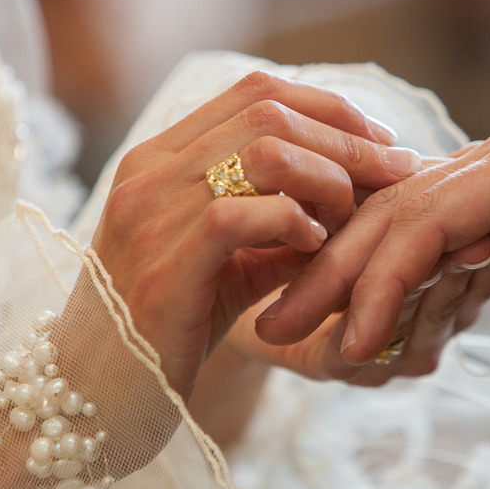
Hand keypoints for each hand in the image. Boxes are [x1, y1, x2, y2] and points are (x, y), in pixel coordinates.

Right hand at [90, 71, 417, 400]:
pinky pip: (243, 216)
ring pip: (262, 153)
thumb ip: (279, 224)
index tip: (379, 142)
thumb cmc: (169, 328)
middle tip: (396, 173)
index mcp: (160, 157)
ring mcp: (150, 216)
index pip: (255, 90)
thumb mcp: (229, 263)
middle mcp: (149, 172)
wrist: (93, 397)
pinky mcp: (165, 268)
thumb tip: (353, 196)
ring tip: (348, 215)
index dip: (328, 107)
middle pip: (268, 111)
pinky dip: (295, 222)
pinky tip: (315, 246)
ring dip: (328, 178)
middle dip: (348, 139)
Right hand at [256, 120, 489, 416]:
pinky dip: (406, 280)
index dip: (381, 279)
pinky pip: (443, 241)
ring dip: (359, 276)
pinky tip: (376, 317)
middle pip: (401, 212)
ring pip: (412, 225)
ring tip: (304, 324)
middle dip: (338, 271)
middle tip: (276, 324)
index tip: (346, 340)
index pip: (431, 215)